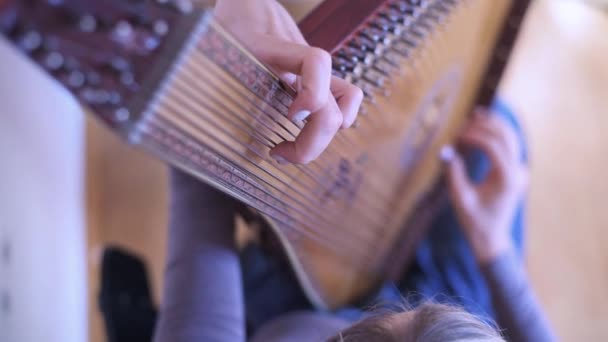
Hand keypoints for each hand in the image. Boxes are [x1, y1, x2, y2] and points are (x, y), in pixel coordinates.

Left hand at [214, 0, 362, 163]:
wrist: (248, 5)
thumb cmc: (224, 30)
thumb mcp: (208, 48)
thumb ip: (201, 77)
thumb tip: (191, 126)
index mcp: (272, 48)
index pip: (315, 61)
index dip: (313, 94)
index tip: (292, 116)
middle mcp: (300, 61)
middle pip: (334, 102)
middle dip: (313, 140)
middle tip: (278, 154)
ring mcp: (312, 71)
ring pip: (346, 101)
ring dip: (325, 135)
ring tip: (293, 149)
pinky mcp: (315, 80)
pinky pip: (341, 100)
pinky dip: (332, 124)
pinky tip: (304, 135)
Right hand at [442, 110, 528, 264]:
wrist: (491, 238)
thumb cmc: (474, 221)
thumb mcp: (460, 198)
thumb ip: (454, 174)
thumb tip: (445, 150)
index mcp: (507, 179)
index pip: (494, 147)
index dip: (476, 136)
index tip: (458, 134)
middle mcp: (518, 173)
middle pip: (508, 137)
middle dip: (487, 124)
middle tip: (467, 118)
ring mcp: (520, 171)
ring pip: (512, 139)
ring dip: (495, 125)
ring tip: (476, 114)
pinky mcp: (516, 172)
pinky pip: (510, 146)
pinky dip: (498, 134)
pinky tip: (484, 125)